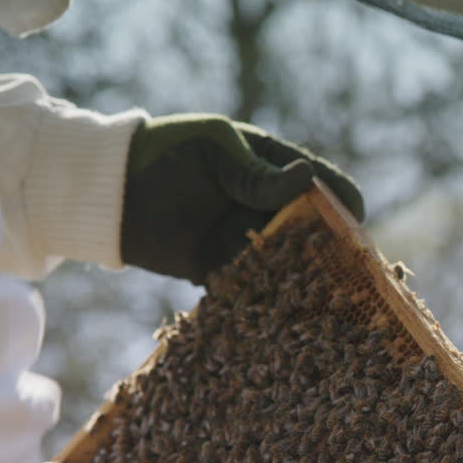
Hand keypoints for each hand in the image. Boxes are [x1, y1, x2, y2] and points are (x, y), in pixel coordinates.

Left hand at [121, 114, 363, 283]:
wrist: (105, 190)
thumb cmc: (163, 154)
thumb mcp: (215, 152)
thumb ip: (258, 174)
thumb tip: (309, 180)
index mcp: (268, 165)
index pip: (318, 181)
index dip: (342, 198)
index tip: (357, 217)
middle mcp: (262, 204)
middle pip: (311, 226)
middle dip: (333, 245)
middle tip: (354, 265)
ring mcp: (241, 236)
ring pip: (286, 259)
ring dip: (306, 275)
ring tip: (328, 293)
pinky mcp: (219, 267)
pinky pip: (251, 285)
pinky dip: (267, 297)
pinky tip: (285, 311)